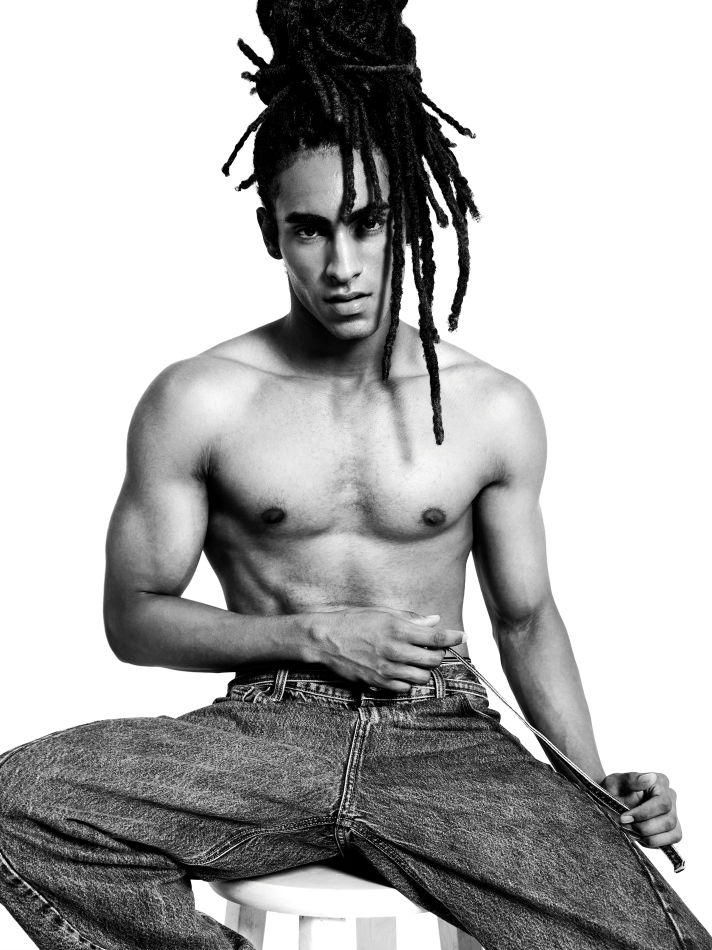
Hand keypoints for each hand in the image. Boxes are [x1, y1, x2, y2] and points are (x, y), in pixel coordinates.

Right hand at [306, 605, 465, 691]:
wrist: (326, 639)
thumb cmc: (354, 621)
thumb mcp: (383, 612)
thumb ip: (411, 619)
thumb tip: (434, 620)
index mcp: (398, 629)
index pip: (436, 636)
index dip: (454, 637)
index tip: (462, 635)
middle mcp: (395, 650)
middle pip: (434, 659)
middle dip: (438, 654)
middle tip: (433, 648)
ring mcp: (387, 669)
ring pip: (422, 676)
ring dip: (424, 669)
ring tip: (415, 660)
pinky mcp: (378, 682)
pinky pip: (405, 687)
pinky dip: (408, 680)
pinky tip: (401, 669)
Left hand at [601, 771, 681, 848]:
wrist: (609, 804)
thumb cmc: (613, 791)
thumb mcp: (614, 782)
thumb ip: (631, 779)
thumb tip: (650, 777)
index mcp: (660, 782)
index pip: (662, 803)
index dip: (644, 814)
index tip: (624, 818)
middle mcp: (671, 797)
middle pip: (669, 820)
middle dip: (644, 827)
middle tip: (626, 826)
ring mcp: (673, 814)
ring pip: (673, 833)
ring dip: (649, 837)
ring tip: (631, 831)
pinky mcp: (672, 830)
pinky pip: (671, 842)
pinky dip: (653, 843)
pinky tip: (639, 836)